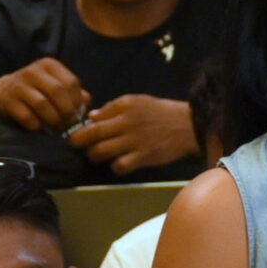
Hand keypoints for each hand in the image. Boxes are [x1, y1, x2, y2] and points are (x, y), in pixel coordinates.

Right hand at [0, 59, 89, 130]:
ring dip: (52, 121)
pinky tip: (37, 127)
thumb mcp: (54, 88)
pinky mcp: (6, 99)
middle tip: (67, 126)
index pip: (71, 82)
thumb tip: (86, 103)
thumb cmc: (34, 94)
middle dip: (66, 113)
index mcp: (49, 65)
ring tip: (54, 128)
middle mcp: (33, 70)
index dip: (77, 102)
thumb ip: (74, 94)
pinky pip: (27, 117)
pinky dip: (35, 126)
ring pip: (43, 105)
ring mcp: (18, 84)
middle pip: (58, 92)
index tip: (76, 115)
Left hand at [66, 94, 197, 175]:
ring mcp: (135, 141)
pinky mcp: (144, 156)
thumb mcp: (137, 101)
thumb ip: (113, 108)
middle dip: (78, 142)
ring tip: (97, 155)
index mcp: (124, 106)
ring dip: (94, 155)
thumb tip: (91, 116)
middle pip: (92, 134)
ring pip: (101, 151)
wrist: (189, 125)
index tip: (78, 132)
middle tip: (77, 146)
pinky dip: (115, 167)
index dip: (82, 126)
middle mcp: (127, 122)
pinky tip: (118, 164)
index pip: (94, 117)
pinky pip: (120, 165)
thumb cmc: (161, 112)